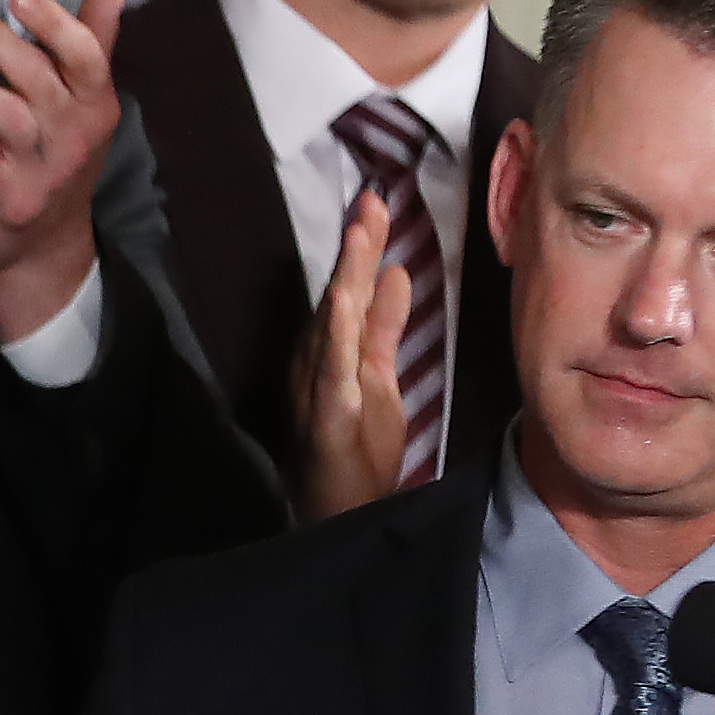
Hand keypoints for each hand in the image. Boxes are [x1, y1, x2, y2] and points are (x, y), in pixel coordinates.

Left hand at [0, 0, 127, 341]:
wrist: (50, 237)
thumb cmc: (62, 145)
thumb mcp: (84, 96)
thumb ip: (94, 36)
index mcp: (93, 101)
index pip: (86, 57)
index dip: (56, 24)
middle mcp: (71, 133)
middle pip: (35, 79)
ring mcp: (40, 170)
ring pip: (3, 119)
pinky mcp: (5, 202)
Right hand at [293, 188, 412, 523]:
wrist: (337, 514)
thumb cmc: (355, 450)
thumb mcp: (379, 377)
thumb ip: (384, 327)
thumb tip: (398, 274)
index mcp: (332, 350)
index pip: (348, 290)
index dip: (361, 249)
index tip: (379, 207)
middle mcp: (316, 361)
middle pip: (336, 294)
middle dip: (354, 248)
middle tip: (372, 200)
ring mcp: (317, 386)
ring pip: (331, 321)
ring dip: (345, 276)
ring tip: (361, 232)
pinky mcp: (326, 414)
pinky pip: (332, 367)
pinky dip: (335, 332)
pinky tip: (345, 300)